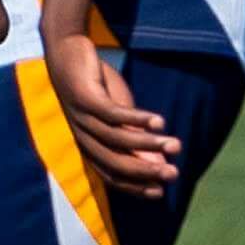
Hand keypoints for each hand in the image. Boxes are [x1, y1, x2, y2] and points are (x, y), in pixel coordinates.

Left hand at [49, 32, 182, 196]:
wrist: (67, 51)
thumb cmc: (95, 87)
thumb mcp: (119, 117)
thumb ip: (135, 140)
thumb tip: (161, 164)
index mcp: (88, 146)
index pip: (111, 175)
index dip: (135, 186)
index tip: (160, 192)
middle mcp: (82, 137)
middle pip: (115, 161)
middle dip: (145, 171)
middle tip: (174, 174)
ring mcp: (82, 118)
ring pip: (117, 139)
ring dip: (149, 144)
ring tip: (176, 145)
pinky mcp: (86, 98)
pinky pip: (114, 114)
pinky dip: (138, 119)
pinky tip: (160, 121)